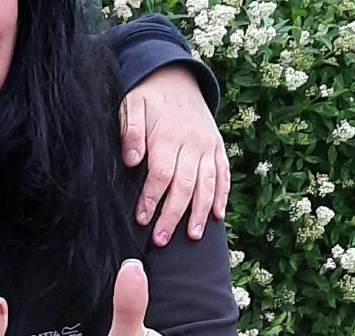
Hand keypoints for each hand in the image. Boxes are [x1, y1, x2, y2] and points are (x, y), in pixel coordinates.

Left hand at [119, 64, 229, 246]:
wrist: (175, 76)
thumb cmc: (147, 96)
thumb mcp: (131, 105)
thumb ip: (130, 131)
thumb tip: (131, 160)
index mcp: (168, 136)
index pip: (161, 175)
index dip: (152, 199)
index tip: (142, 218)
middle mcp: (192, 143)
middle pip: (185, 185)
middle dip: (173, 214)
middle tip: (162, 239)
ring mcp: (208, 145)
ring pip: (207, 184)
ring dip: (200, 212)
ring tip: (193, 236)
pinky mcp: (217, 146)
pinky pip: (224, 173)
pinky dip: (222, 195)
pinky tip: (217, 216)